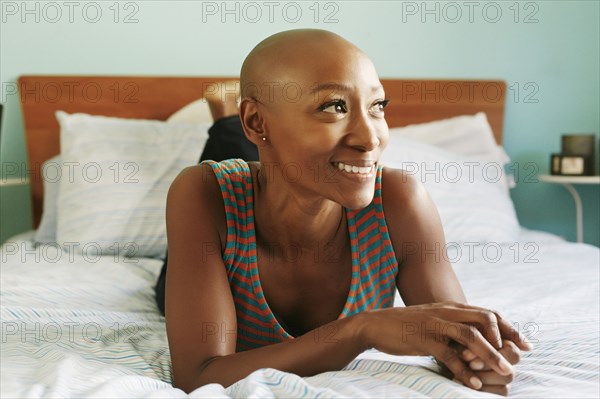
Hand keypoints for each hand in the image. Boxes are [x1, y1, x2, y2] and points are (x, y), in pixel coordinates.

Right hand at [362, 302, 526, 390]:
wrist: (377, 324)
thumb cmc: (409, 326)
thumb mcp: (436, 321)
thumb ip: (456, 327)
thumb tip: (480, 342)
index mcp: (453, 307)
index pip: (489, 313)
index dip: (511, 328)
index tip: (527, 345)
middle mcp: (448, 312)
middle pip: (486, 319)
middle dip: (507, 339)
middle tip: (518, 358)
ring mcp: (436, 324)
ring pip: (471, 336)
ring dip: (491, 354)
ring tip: (505, 371)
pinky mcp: (424, 339)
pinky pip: (449, 356)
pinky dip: (463, 371)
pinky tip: (472, 385)